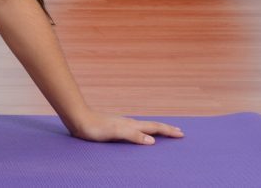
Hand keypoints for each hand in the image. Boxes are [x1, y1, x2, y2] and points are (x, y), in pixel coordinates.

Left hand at [70, 110, 184, 144]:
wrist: (78, 119)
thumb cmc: (95, 127)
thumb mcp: (115, 132)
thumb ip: (133, 135)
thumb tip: (152, 141)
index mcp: (132, 125)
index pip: (154, 128)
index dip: (168, 131)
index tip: (181, 134)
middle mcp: (129, 123)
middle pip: (152, 126)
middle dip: (166, 129)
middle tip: (179, 132)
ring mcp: (122, 125)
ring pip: (144, 127)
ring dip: (156, 130)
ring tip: (163, 132)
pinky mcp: (114, 128)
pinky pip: (135, 130)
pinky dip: (143, 132)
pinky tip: (139, 134)